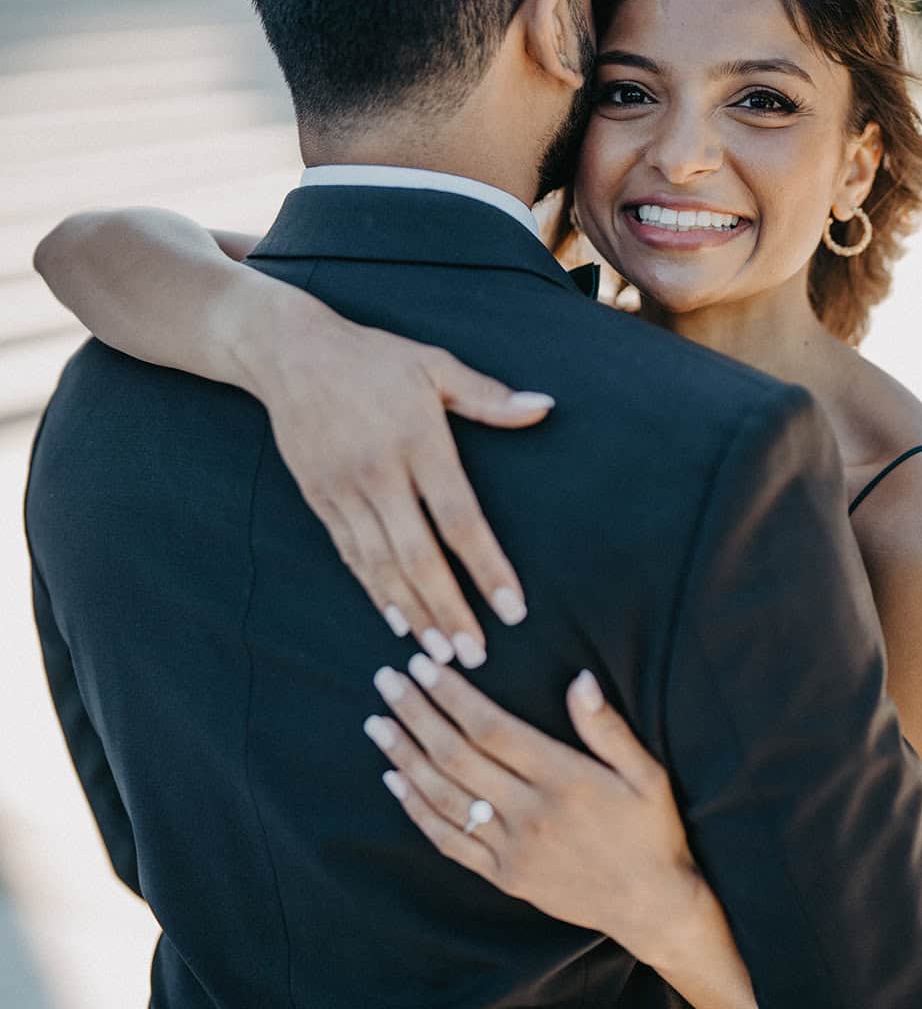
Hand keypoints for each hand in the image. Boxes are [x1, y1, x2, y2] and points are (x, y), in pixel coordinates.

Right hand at [240, 286, 555, 664]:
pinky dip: (376, 592)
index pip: (458, 518)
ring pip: (381, 566)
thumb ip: (488, 397)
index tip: (513, 609)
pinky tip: (398, 621)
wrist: (289, 353)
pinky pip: (352, 556)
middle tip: (477, 655)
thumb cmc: (374, 359)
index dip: (486, 568)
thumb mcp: (434, 365)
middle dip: (449, 610)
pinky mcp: (320, 500)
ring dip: (414, 613)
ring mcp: (344, 491)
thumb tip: (544, 408)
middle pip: (418, 556)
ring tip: (442, 654)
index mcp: (416, 441)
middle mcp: (379, 473)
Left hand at [362, 655, 705, 963]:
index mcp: (563, 780)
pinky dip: (417, 809)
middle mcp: (530, 814)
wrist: (651, 906)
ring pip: (444, 797)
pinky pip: (449, 840)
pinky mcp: (503, 875)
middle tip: (387, 680)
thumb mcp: (646, 774)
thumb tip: (579, 679)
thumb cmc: (650, 831)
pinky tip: (394, 780)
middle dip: (417, 714)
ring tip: (377, 723)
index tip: (425, 666)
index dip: (453, 696)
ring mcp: (512, 849)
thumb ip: (607, 728)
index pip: (492, 729)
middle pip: (457, 757)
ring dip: (405, 757)